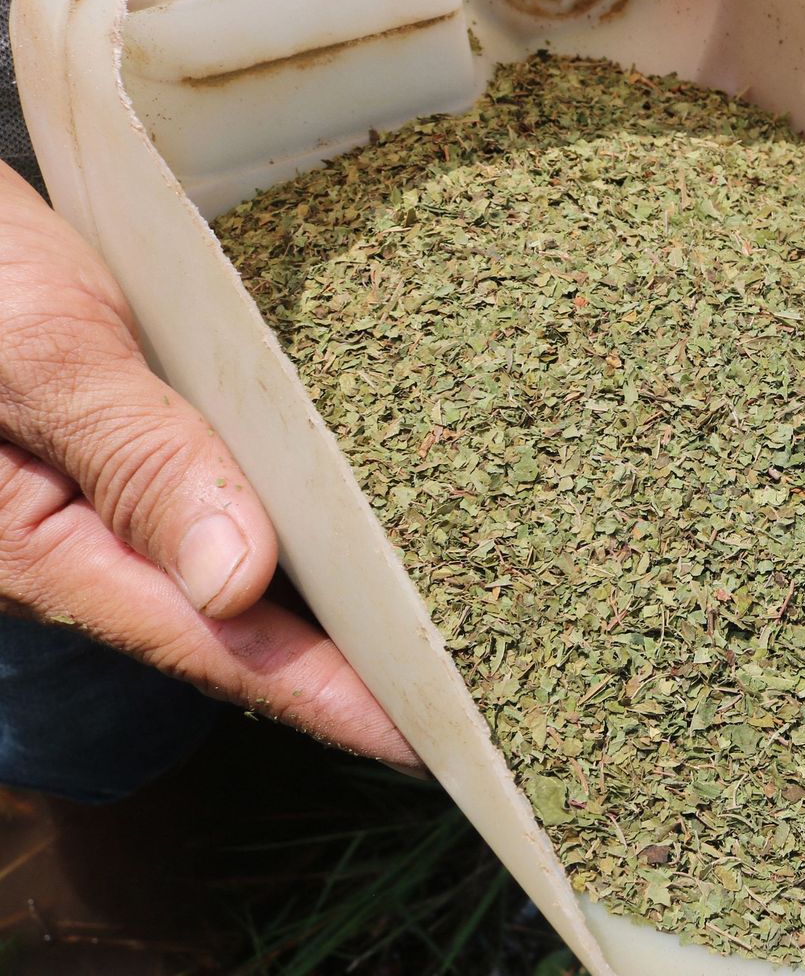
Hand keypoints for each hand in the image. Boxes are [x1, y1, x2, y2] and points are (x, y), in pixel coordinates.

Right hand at [0, 164, 419, 772]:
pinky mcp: (121, 444)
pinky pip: (225, 495)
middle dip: (348, 664)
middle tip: (473, 688)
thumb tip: (236, 586)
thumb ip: (134, 458)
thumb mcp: (41, 353)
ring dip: (333, 593)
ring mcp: (95, 497)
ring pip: (237, 565)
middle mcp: (76, 541)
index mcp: (41, 550)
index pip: (211, 645)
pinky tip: (367, 512)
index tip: (427, 740)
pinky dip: (300, 513)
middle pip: (234, 626)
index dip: (324, 698)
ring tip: (449, 616)